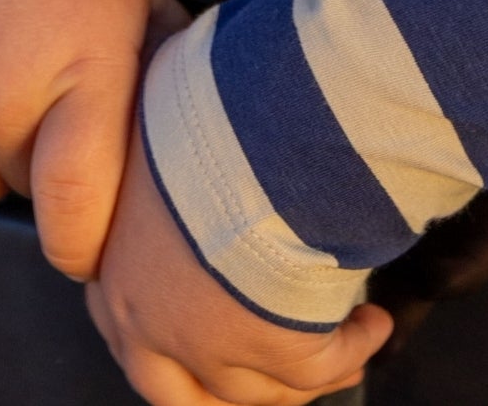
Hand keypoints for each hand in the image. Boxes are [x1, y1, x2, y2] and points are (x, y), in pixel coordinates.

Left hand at [85, 97, 391, 405]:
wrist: (255, 133)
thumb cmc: (203, 110)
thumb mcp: (157, 121)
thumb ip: (161, 154)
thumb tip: (175, 121)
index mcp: (116, 267)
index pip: (122, 327)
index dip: (161, 330)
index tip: (198, 316)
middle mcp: (152, 324)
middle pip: (179, 391)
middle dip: (224, 381)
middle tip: (265, 357)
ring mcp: (214, 349)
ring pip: (256, 390)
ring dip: (301, 371)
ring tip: (345, 335)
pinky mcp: (277, 355)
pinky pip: (320, 371)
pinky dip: (350, 352)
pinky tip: (371, 326)